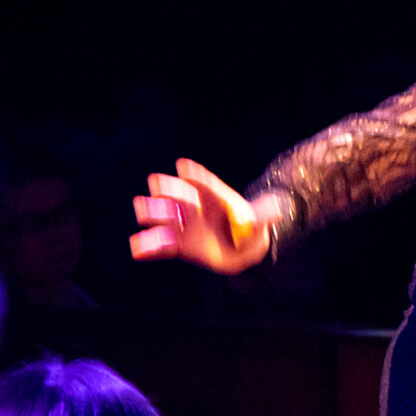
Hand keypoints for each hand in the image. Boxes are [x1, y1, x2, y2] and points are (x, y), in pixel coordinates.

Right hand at [130, 160, 275, 274]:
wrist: (241, 248)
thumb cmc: (249, 229)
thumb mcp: (259, 223)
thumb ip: (264, 216)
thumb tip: (278, 210)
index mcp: (216, 199)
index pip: (206, 185)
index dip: (196, 175)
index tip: (184, 165)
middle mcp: (197, 209)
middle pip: (181, 197)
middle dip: (168, 190)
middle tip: (157, 183)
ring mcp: (185, 226)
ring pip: (167, 218)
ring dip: (154, 213)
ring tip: (141, 209)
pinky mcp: (179, 245)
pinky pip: (162, 247)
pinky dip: (149, 247)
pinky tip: (137, 249)